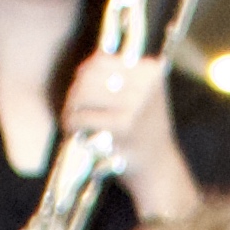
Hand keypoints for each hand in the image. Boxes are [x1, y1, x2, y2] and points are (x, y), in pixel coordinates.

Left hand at [60, 48, 195, 219]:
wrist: (159, 170)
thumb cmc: (144, 132)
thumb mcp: (142, 97)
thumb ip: (119, 77)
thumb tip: (83, 68)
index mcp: (150, 72)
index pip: (101, 60)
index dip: (84, 73)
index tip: (79, 88)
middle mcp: (145, 84)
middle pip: (90, 74)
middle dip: (75, 92)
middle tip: (71, 108)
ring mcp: (136, 104)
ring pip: (83, 92)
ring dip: (70, 107)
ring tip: (70, 119)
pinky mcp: (122, 126)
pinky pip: (83, 117)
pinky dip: (72, 123)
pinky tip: (74, 131)